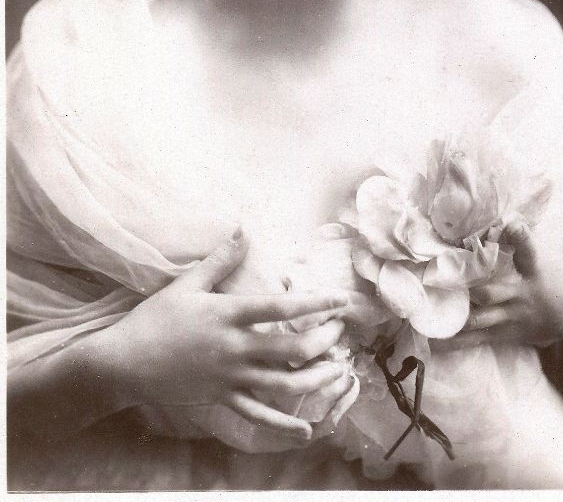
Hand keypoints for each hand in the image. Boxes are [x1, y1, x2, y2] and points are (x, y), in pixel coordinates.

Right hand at [92, 231, 348, 441]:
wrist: (125, 363)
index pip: (282, 308)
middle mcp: (236, 348)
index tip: (341, 300)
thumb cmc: (156, 318)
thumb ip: (221, 258)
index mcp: (230, 315)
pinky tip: (307, 428)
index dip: (316, 303)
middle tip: (340, 331)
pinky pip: (258, 415)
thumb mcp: (188, 283)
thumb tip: (244, 229)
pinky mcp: (222, 398)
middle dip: (324, 340)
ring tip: (337, 370)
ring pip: (284, 384)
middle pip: (292, 349)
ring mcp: (230, 377)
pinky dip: (284, 423)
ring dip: (316, 378)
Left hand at [432, 216, 562, 350]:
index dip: (522, 238)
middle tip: (440, 276)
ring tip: (428, 315)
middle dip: (467, 286)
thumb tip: (498, 212)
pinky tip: (433, 342)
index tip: (513, 226)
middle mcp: (520, 293)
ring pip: (480, 318)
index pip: (529, 251)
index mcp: (533, 269)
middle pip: (491, 291)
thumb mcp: (542, 252)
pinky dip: (454, 341)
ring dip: (455, 316)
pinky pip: (476, 339)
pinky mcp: (502, 333)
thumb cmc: (548, 273)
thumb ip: (520, 237)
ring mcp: (510, 316)